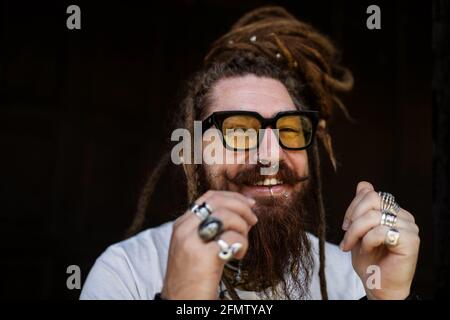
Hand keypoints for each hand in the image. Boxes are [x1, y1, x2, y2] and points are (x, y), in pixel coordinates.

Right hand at [161, 190, 257, 298]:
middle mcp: (184, 228)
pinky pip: (232, 237)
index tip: (249, 204)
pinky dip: (242, 244)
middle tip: (253, 220)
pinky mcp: (203, 255)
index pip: (210, 196)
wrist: (181, 302)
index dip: (233, 197)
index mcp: (182, 224)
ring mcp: (192, 241)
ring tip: (242, 243)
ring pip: (226, 215)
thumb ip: (212, 228)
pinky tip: (238, 255)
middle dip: (242, 207)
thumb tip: (242, 214)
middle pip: (218, 200)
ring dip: (243, 227)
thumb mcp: (197, 246)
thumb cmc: (193, 277)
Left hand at [340, 181, 419, 299]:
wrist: (377, 286)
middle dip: (352, 217)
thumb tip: (363, 183)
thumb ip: (361, 208)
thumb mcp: (359, 230)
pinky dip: (367, 241)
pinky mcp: (410, 241)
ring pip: (373, 216)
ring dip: (355, 232)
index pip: (371, 193)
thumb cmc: (369, 260)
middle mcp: (404, 216)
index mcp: (393, 211)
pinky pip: (381, 231)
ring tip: (351, 246)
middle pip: (372, 199)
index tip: (345, 225)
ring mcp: (409, 227)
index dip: (353, 206)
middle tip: (346, 236)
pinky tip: (366, 250)